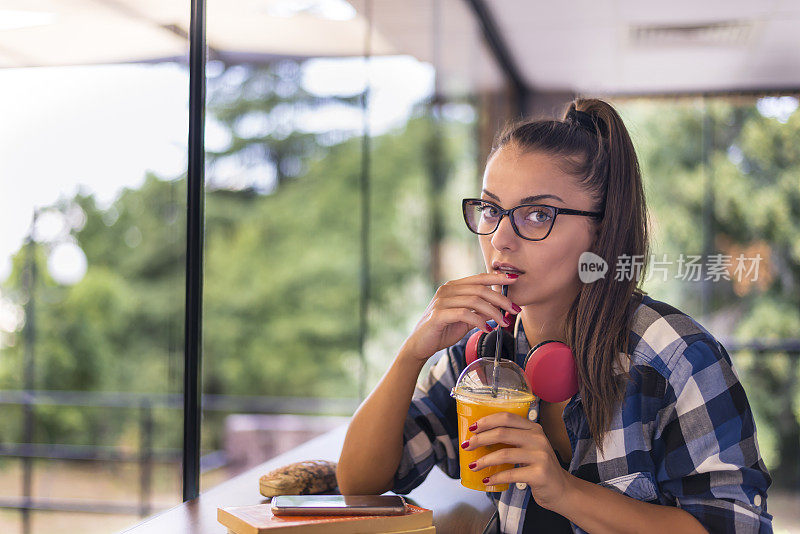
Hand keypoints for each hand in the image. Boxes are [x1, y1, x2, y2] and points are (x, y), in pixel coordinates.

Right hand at [400, 273, 519, 361]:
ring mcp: (442, 301)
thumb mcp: (465, 320)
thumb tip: (499, 308)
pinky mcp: (438, 315)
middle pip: (480, 289)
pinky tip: (487, 329)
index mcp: (453, 287)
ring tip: (503, 323)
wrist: (420, 345)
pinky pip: (464, 314)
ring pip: (474, 301)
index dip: (497, 277)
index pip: (479, 278)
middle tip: (514, 310)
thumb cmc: (441, 331)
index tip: (514, 279)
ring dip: (493, 312)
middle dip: (501, 299)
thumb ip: (480, 312)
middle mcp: (447, 290)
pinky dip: (479, 321)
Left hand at [462, 411, 572, 512]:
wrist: (562, 490)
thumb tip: (480, 438)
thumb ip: (512, 440)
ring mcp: (540, 456)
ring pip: (504, 453)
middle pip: (502, 433)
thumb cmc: (539, 468)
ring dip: (484, 460)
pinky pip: (511, 473)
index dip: (487, 421)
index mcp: (534, 428)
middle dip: (480, 439)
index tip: (472, 428)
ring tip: (473, 465)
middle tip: (467, 446)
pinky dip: (496, 477)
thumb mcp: (529, 448)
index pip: (507, 417)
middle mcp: (538, 439)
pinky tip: (487, 480)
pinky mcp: (539, 474)